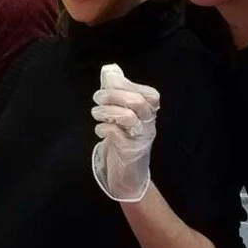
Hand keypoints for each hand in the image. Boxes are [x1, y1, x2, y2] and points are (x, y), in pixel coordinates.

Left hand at [91, 63, 158, 201]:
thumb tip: (111, 71)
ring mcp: (140, 138)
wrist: (130, 177)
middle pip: (138, 102)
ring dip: (107, 111)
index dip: (127, 85)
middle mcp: (149, 124)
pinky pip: (116, 135)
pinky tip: (100, 130)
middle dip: (114, 95)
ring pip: (128, 117)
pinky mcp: (129, 152)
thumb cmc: (126, 141)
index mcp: (151, 113)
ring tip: (96, 113)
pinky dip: (104, 128)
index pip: (149, 94)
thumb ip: (119, 95)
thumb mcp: (125, 116)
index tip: (109, 84)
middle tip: (97, 97)